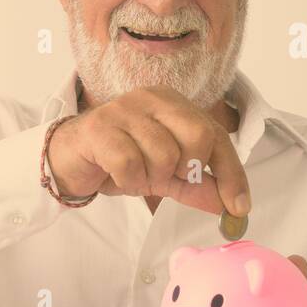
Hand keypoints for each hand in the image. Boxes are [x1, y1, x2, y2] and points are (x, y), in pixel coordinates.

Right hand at [46, 84, 250, 215]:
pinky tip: (116, 177)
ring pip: (163, 154)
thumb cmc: (118, 160)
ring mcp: (124, 109)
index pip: (217, 136)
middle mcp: (152, 98)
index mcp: (174, 104)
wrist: (67, 160)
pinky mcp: (99, 127)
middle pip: (198, 135)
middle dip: (186, 170)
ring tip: (134, 177)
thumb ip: (196, 186)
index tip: (239, 208)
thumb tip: (232, 207)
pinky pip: (130, 164)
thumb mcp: (164, 175)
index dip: (231, 174)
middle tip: (166, 181)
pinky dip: (128, 181)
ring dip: (150, 179)